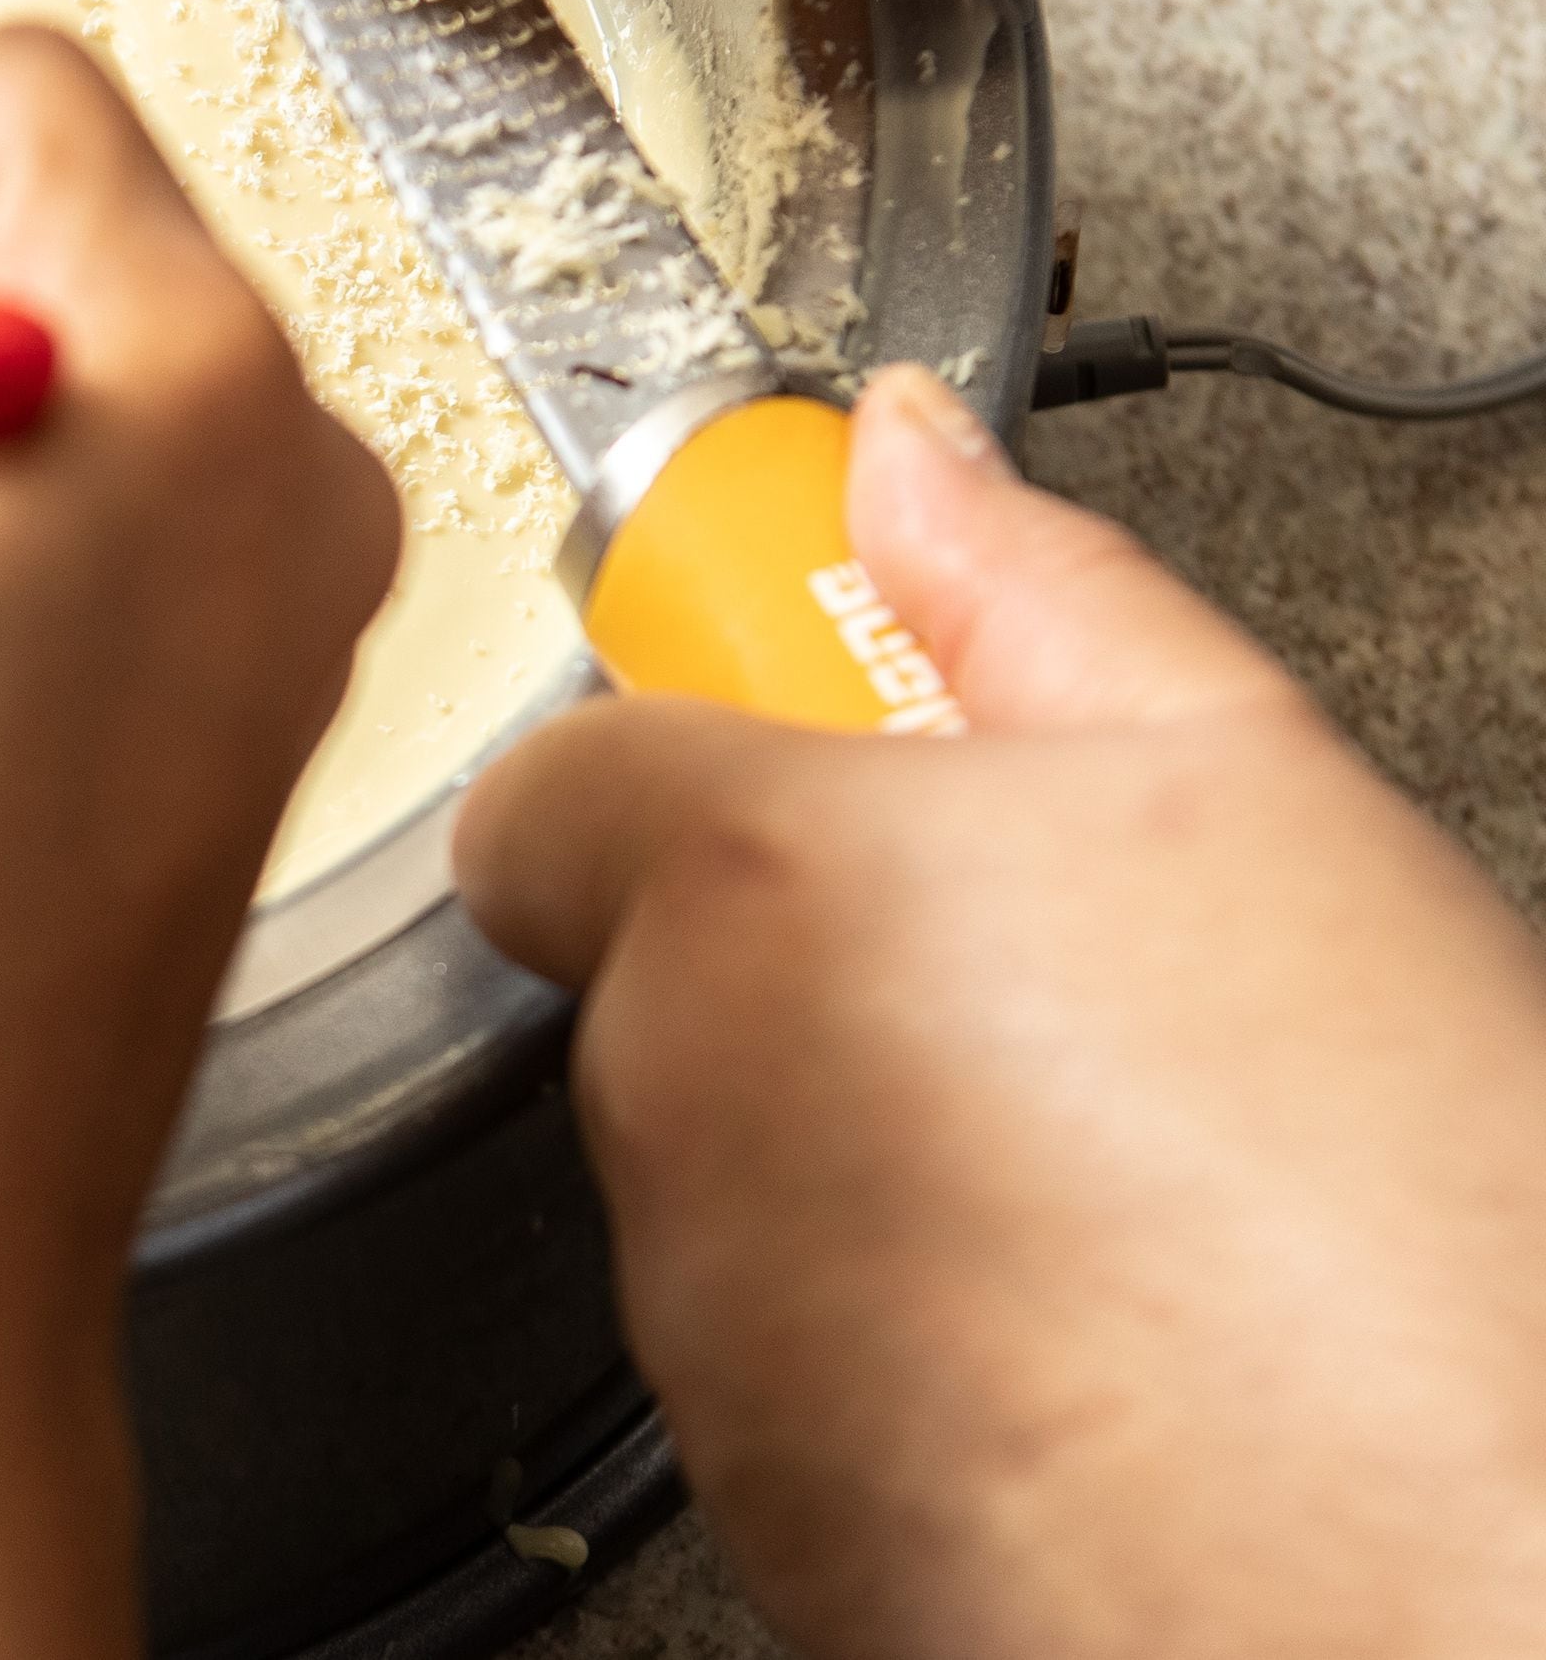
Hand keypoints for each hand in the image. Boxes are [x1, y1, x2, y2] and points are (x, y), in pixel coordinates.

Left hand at [457, 366, 1545, 1659]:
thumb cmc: (1395, 1235)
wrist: (1451, 1603)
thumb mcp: (1252, 794)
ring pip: (733, 1171)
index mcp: (750, 889)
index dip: (701, 762)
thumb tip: (905, 465)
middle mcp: (675, 1107)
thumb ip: (1029, 600)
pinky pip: (788, 1358)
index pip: (559, 776)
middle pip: (661, 975)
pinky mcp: (757, 1503)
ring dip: (877, 1147)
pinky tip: (1104, 1330)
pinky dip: (906, 1334)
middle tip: (1062, 984)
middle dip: (822, 958)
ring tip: (1130, 1176)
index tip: (831, 765)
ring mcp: (705, 1326)